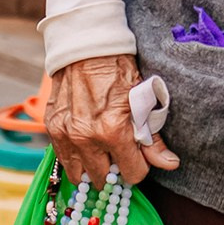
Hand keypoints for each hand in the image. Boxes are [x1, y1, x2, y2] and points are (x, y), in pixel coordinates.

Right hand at [42, 54, 179, 185]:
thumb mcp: (143, 102)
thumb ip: (153, 139)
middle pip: (104, 179)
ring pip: (80, 175)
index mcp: (113, 132)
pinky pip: (63, 159)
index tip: (138, 157)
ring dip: (92, 168)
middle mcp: (86, 138)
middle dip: (115, 169)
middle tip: (120, 152)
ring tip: (101, 152)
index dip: (139, 167)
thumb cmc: (119, 70)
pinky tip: (86, 144)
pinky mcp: (52, 128)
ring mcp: (66, 134)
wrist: (87, 46)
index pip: (132, 174)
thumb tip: (171, 164)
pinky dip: (75, 157)